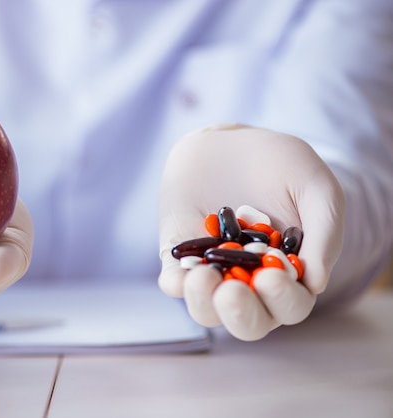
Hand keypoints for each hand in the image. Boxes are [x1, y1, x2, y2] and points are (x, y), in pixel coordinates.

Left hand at [158, 124, 344, 340]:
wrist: (225, 140)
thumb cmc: (277, 163)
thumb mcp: (314, 186)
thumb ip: (324, 232)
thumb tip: (314, 283)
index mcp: (288, 273)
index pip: (290, 305)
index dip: (282, 300)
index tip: (270, 275)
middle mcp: (250, 282)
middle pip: (249, 322)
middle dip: (242, 314)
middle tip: (233, 291)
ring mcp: (213, 272)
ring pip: (207, 311)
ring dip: (205, 303)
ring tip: (204, 277)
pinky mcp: (179, 257)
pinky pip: (174, 283)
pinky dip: (176, 285)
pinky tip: (183, 274)